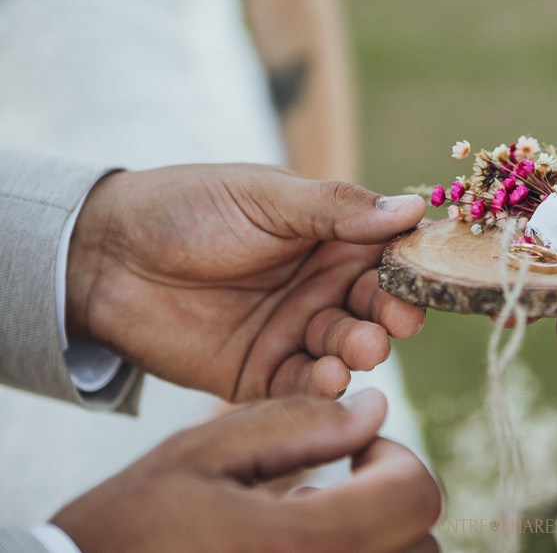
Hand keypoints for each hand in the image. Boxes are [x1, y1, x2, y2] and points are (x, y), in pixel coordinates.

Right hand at [51, 390, 441, 551]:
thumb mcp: (201, 457)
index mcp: (301, 544)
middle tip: (333, 491)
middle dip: (392, 501)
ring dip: (381, 539)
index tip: (352, 453)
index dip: (394, 458)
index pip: (415, 495)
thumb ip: (294, 425)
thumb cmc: (131, 527)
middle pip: (423, 543)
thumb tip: (374, 408)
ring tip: (313, 527)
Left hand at [66, 164, 425, 399]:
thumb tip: (414, 206)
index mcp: (331, 236)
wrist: (104, 257)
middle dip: (390, 316)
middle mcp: (322, 286)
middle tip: (392, 323)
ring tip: (357, 350)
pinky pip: (303, 385)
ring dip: (360, 351)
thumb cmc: (186, 208)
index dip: (410, 267)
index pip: (388, 253)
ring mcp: (294, 331)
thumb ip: (337, 207)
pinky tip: (326, 377)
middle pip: (376, 307)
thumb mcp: (265, 198)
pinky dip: (321, 386)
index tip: (425, 279)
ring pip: (347, 348)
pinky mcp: (263, 372)